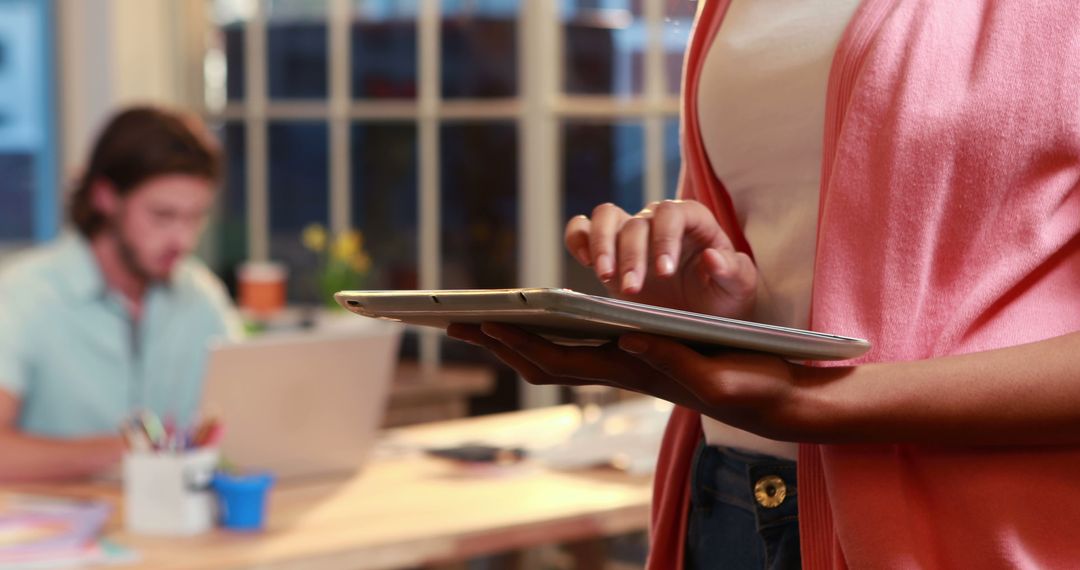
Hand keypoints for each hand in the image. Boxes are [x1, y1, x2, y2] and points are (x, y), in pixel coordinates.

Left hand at [448, 323, 830, 440]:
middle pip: (545, 360)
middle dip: (500, 341)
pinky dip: (550, 335)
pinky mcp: (642, 353)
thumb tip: (628, 334)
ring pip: (557, 356)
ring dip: (517, 340)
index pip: (563, 360)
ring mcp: (628, 363)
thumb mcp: (716, 373)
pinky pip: (581, 347)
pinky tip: (538, 321)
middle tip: (456, 323)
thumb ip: (672, 358)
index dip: (521, 342)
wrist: (778, 399)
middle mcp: (622, 369)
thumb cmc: (753, 385)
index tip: (486, 322)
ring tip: (482, 320)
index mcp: (635, 372)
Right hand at [565, 200, 756, 317]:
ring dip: (602, 245)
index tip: (665, 271)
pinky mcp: (608, 251)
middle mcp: (658, 222)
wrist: (701, 317)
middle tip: (633, 290)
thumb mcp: (739, 288)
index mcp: (693, 221)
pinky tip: (585, 261)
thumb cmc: (723, 298)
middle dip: (632, 255)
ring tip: (605, 277)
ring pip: (605, 218)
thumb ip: (731, 271)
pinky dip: (577, 240)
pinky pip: (582, 230)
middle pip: (637, 222)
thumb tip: (712, 256)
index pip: (673, 214)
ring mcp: (630, 234)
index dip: (665, 238)